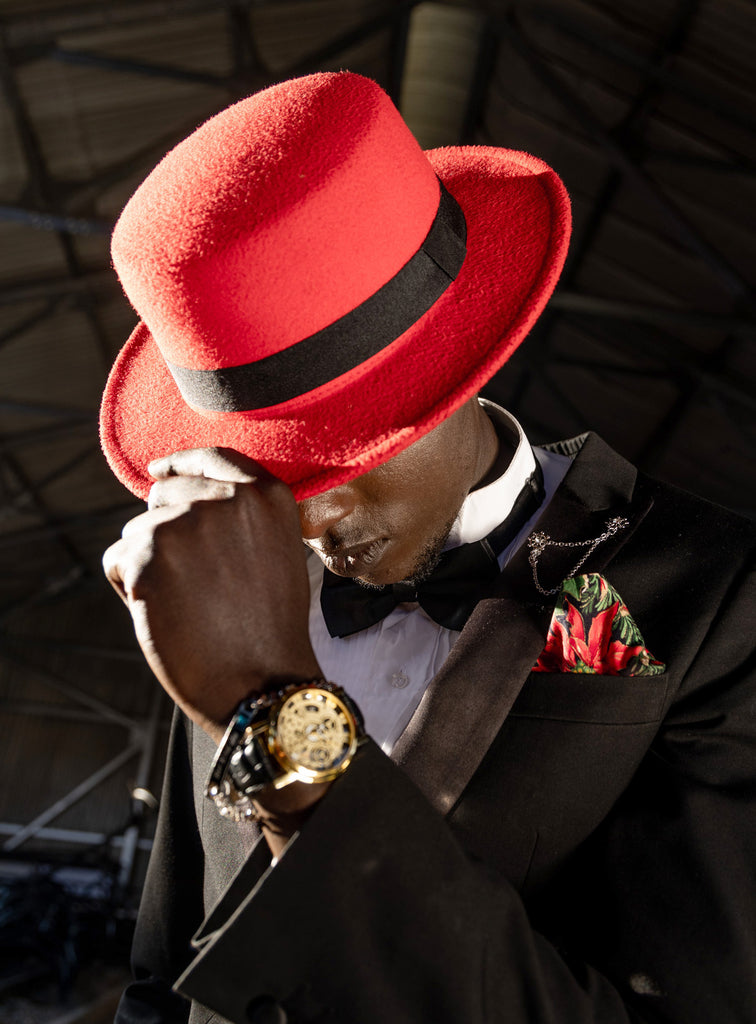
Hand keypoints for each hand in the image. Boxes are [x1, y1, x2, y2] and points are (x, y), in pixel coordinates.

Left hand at [103, 448, 321, 743]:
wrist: (262, 683)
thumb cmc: (267, 628)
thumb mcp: (276, 551)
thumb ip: (240, 514)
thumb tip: (179, 490)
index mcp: (265, 495)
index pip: (208, 458)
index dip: (178, 465)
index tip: (158, 471)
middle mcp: (226, 499)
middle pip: (164, 494)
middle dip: (167, 530)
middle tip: (196, 583)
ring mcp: (185, 524)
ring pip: (137, 530)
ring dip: (149, 564)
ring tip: (187, 605)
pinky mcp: (147, 555)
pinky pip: (118, 560)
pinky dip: (131, 588)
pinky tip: (165, 615)